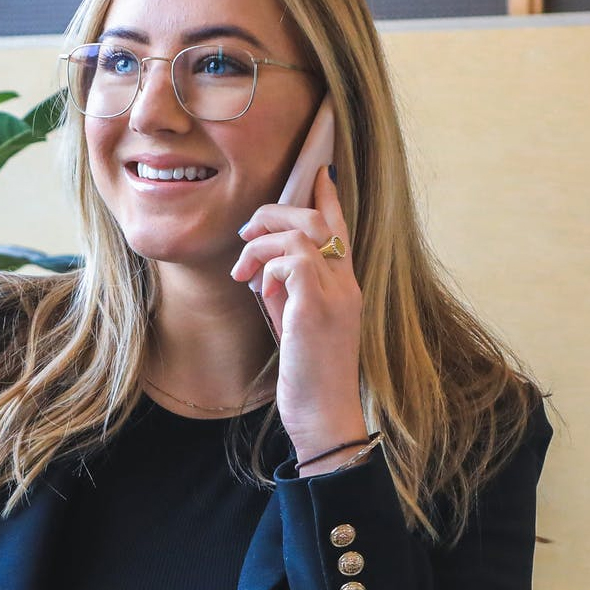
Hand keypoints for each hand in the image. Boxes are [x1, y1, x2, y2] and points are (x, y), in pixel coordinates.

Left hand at [231, 166, 367, 467]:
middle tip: (246, 234)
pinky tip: (258, 287)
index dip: (327, 197)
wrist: (324, 416)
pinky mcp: (317, 309)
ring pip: (302, 233)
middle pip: (316, 219)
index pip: (340, 228)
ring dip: (262, 242)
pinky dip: (268, 266)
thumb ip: (287, 292)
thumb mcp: (296, 324)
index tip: (317, 172)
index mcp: (345, 286)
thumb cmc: (308, 375)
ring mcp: (336, 295)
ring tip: (242, 268)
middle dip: (275, 213)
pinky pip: (292, 260)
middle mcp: (346, 284)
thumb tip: (264, 268)